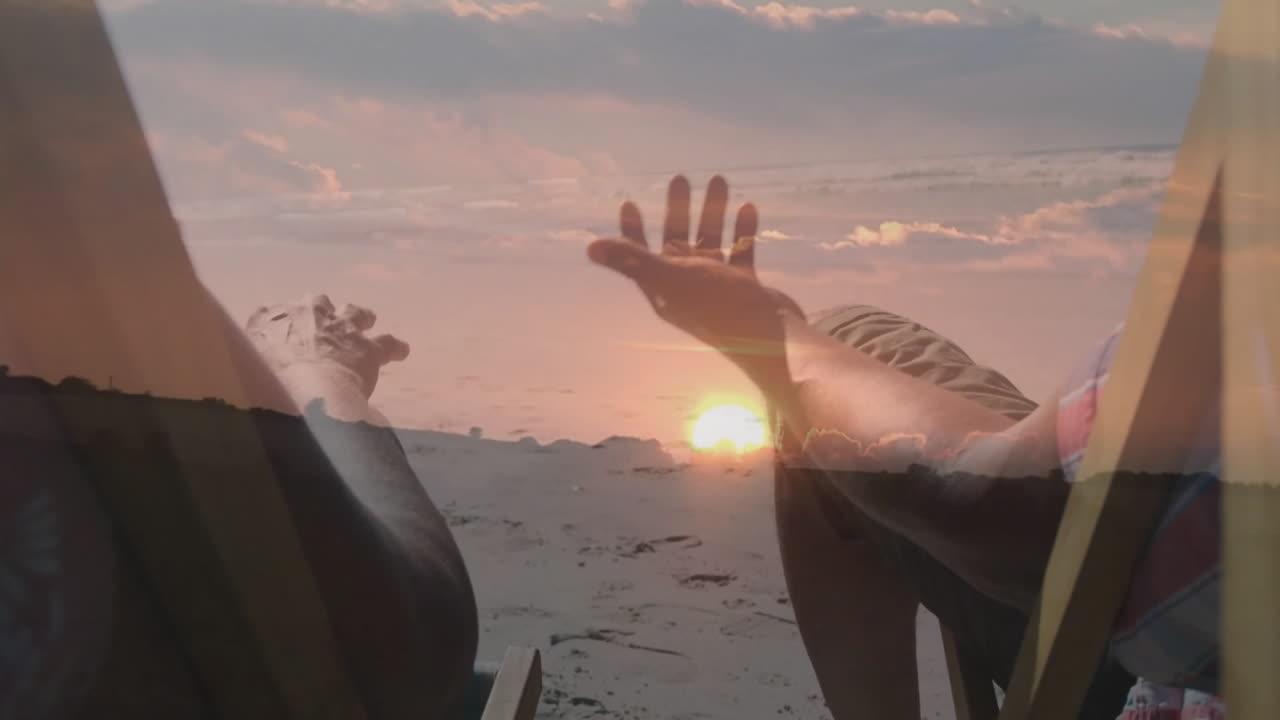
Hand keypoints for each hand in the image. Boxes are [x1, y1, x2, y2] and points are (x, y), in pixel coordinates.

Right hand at [245, 294, 409, 397]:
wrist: (303, 392)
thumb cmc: (262, 385)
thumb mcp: (241, 371)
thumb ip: (244, 365)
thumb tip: (242, 375)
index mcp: (270, 318)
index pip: (269, 313)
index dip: (277, 323)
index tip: (279, 334)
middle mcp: (308, 312)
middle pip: (316, 301)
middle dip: (321, 312)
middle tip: (324, 323)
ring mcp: (341, 327)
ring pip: (355, 313)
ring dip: (360, 319)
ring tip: (367, 322)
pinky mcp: (369, 347)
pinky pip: (389, 343)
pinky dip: (395, 348)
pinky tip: (401, 352)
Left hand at [587, 175, 804, 388]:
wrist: (769, 338)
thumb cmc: (717, 307)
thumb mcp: (671, 279)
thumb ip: (633, 261)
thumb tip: (589, 248)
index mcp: (664, 288)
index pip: (641, 256)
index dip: (633, 231)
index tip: (630, 202)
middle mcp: (688, 286)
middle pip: (678, 242)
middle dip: (678, 210)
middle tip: (680, 179)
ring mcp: (717, 286)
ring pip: (711, 242)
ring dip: (713, 213)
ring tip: (720, 181)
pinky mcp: (744, 287)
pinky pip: (740, 252)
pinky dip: (742, 231)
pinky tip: (748, 207)